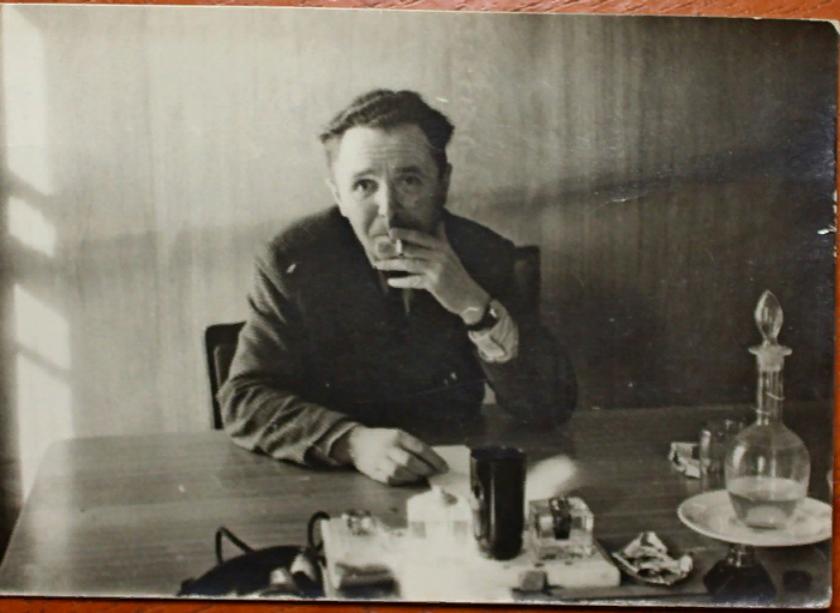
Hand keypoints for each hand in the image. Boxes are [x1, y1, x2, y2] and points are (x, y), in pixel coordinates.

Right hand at [334, 426, 447, 485]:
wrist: (356, 442)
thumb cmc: (383, 439)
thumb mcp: (397, 435)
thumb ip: (412, 446)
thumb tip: (432, 461)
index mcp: (398, 435)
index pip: (420, 448)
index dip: (434, 459)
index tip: (444, 467)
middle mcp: (389, 447)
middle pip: (411, 462)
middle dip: (425, 470)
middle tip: (433, 473)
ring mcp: (380, 460)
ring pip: (401, 472)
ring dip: (414, 477)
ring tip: (420, 477)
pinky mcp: (373, 471)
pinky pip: (391, 479)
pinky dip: (402, 481)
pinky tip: (407, 479)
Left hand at [374, 225, 489, 321]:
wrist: (470, 298)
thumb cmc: (457, 276)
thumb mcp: (451, 255)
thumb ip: (442, 239)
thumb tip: (439, 221)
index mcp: (442, 247)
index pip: (421, 236)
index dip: (405, 233)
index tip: (390, 231)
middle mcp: (440, 255)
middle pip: (412, 249)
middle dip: (393, 249)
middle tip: (377, 247)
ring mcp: (437, 269)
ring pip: (409, 264)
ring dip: (392, 264)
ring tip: (378, 264)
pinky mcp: (434, 283)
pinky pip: (413, 281)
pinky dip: (401, 281)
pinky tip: (391, 282)